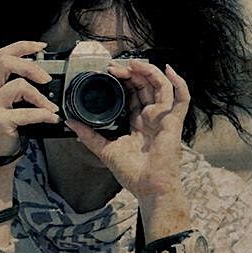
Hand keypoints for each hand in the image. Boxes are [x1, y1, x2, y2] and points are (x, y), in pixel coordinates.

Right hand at [0, 41, 61, 159]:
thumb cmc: (4, 131)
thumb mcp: (5, 104)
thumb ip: (15, 88)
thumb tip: (43, 75)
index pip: (2, 54)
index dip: (22, 46)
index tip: (42, 47)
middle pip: (5, 61)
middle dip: (31, 65)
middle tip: (47, 79)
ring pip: (19, 85)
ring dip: (41, 96)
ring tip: (51, 107)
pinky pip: (28, 112)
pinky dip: (44, 115)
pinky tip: (52, 119)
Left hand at [64, 60, 189, 200]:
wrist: (149, 188)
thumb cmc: (132, 173)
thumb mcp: (105, 150)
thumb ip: (88, 135)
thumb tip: (69, 122)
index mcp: (138, 122)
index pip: (132, 94)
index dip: (123, 81)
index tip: (108, 72)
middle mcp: (152, 117)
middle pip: (145, 86)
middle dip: (131, 73)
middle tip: (115, 68)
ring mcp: (164, 118)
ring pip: (161, 86)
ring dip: (148, 72)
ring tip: (133, 64)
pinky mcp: (174, 122)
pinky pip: (182, 98)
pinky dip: (178, 82)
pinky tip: (168, 69)